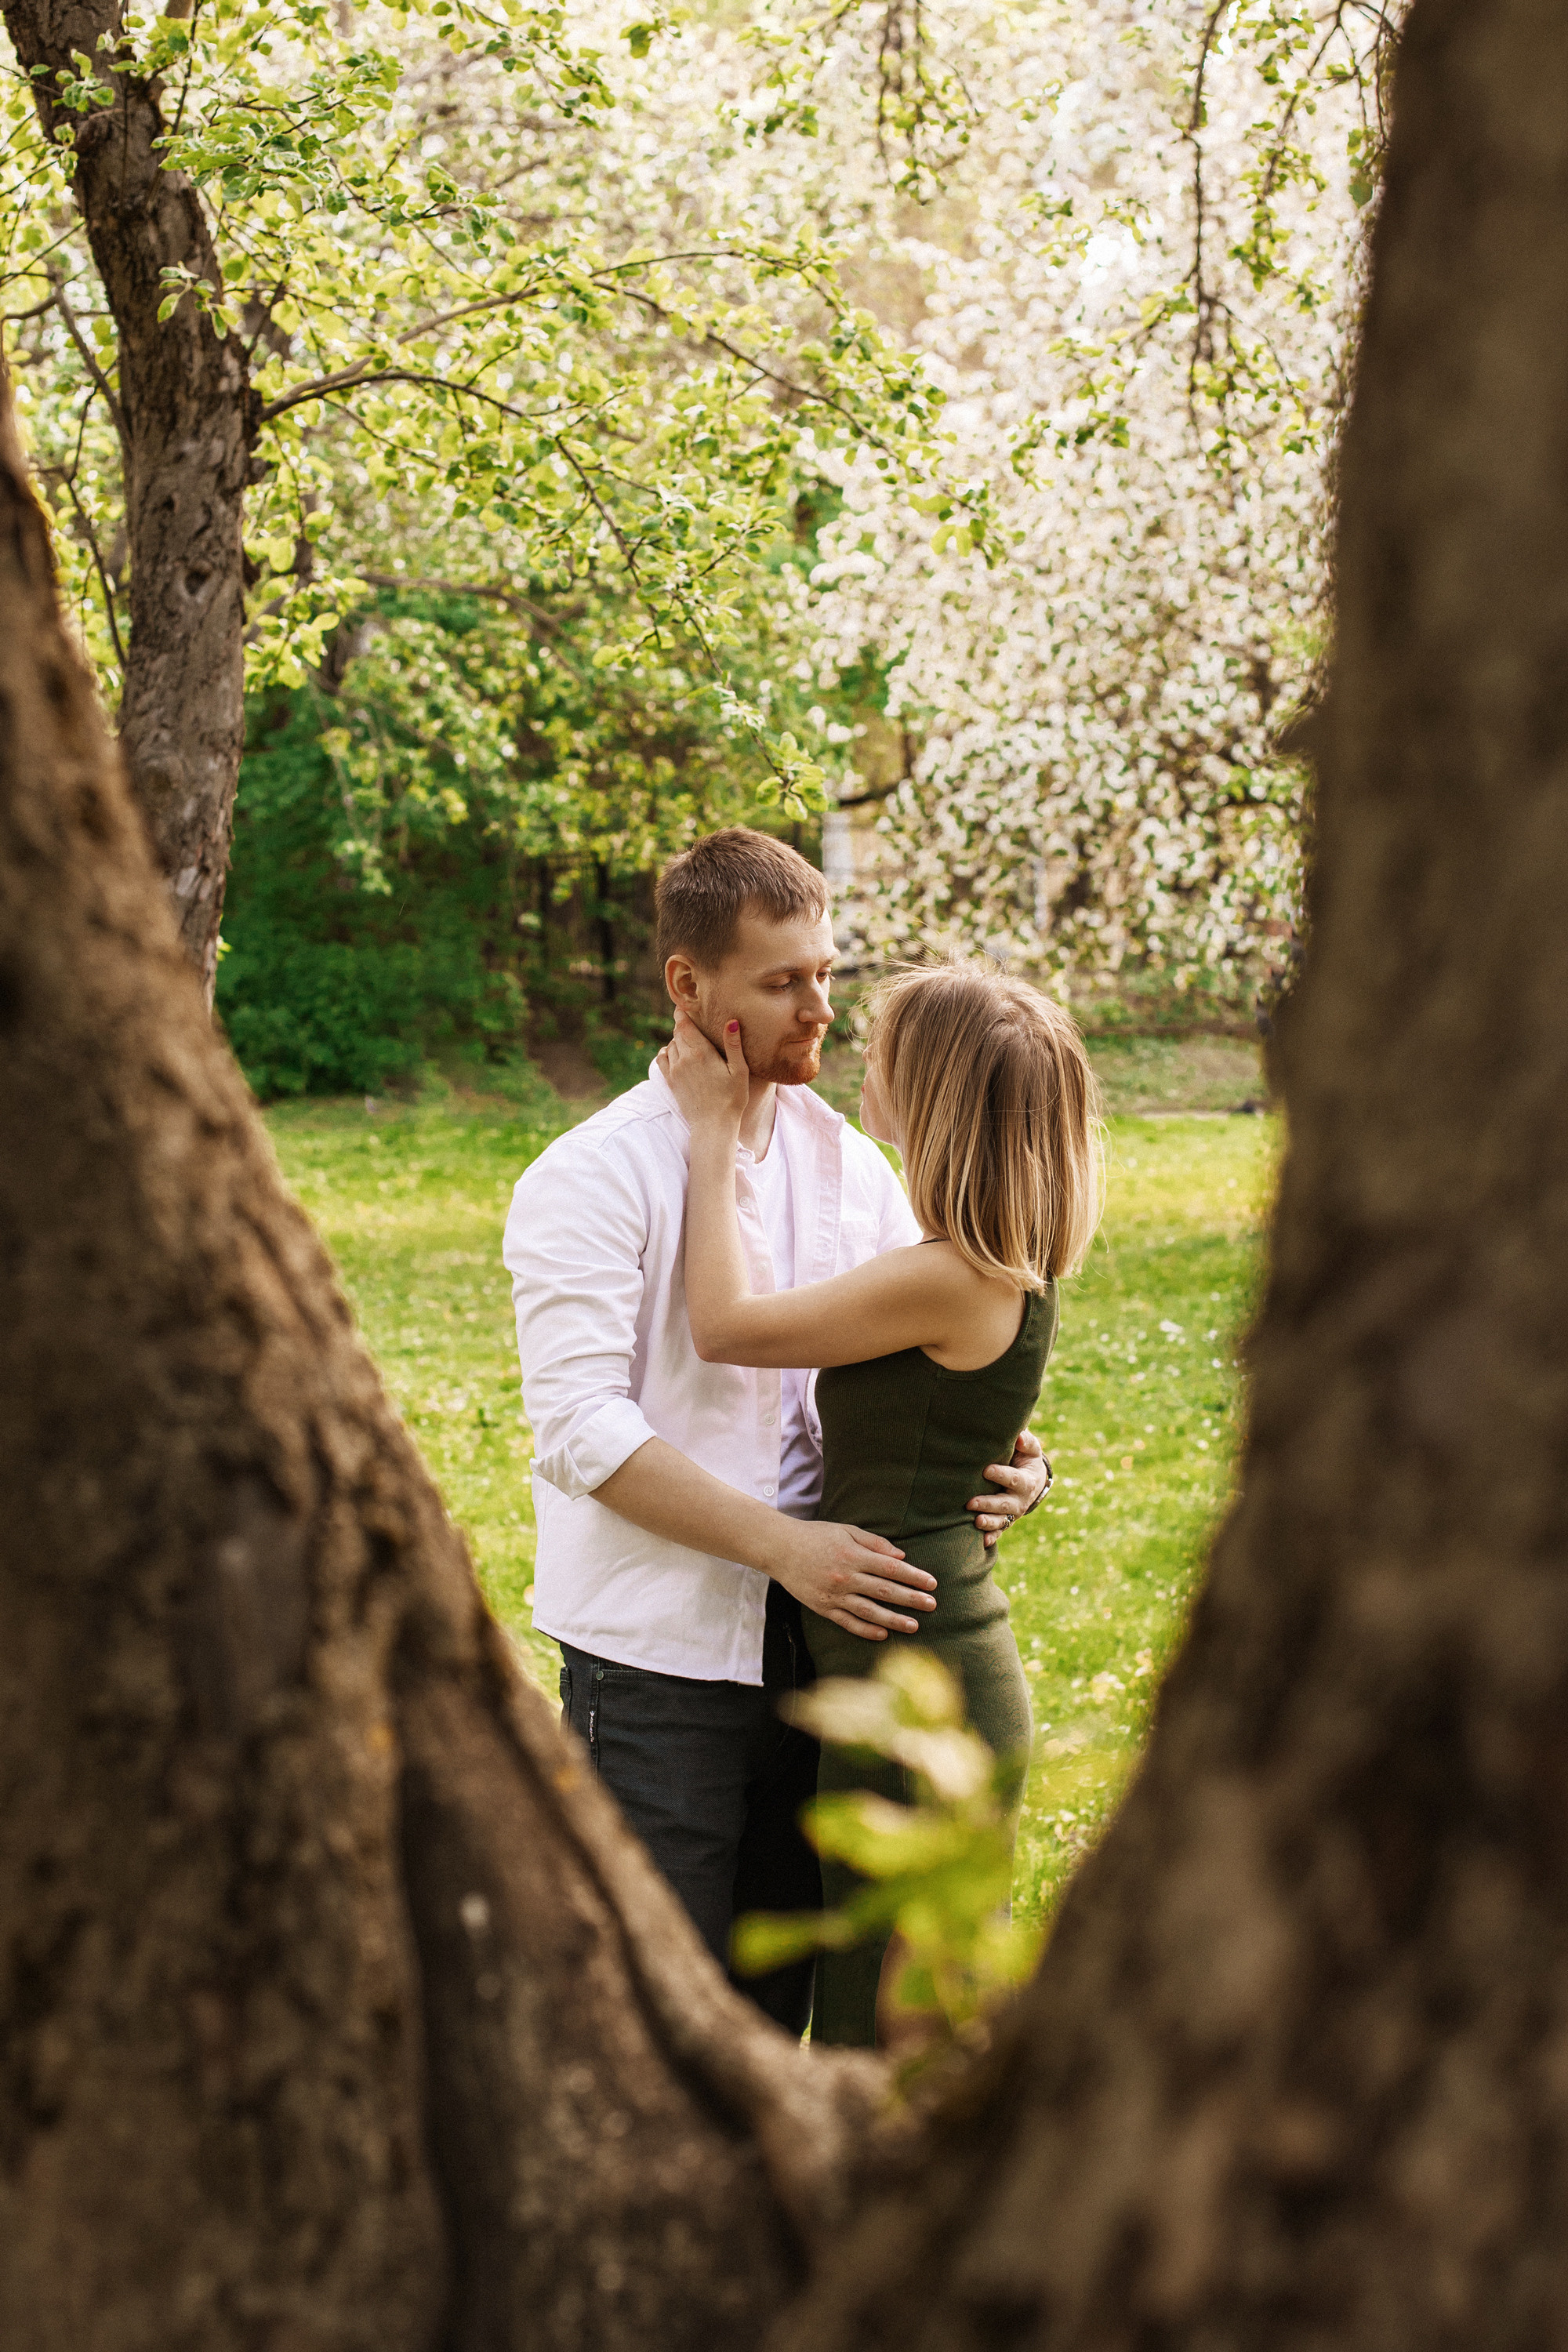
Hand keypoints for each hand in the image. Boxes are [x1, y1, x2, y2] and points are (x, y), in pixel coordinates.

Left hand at [657, 1010, 748, 1136]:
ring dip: (678, 1038)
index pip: (683, 1023)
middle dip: (683, 1023)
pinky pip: (662, 1058)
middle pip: (677, 1031)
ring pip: (671, 1044)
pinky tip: (676, 1052)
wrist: (713, 1126)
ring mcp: (674, 1070)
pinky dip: (667, 1051)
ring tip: (690, 1038)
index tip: (685, 1003)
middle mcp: (683, 1058)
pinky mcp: (670, 1081)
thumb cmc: (732, 1099)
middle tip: (691, 1018)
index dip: (682, 1011)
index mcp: (701, 1052)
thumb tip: (731, 1021)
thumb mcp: (739, 1071)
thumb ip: (733, 1045)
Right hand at [772, 1518, 938, 1640]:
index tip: (931, 1583)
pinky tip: (883, 1634)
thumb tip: (901, 1556)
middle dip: (911, 1599)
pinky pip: (848, 1622)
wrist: (780, 1549)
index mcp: (853, 1555)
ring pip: (870, 1611)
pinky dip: (866, 1630)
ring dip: (894, 1619)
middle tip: (932, 1605)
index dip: (913, 1576)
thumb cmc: (816, 1536)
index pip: (891, 1567)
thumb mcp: (847, 1530)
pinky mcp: (823, 1608)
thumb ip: (875, 1543)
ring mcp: (834, 1595)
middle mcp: (846, 1576)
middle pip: (885, 1591)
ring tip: (914, 1626)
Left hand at [968, 1427, 1050, 1550]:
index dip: (1001, 1475)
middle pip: (1005, 1504)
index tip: (986, 1470)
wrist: (1033, 1480)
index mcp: (1027, 1481)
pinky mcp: (1006, 1520)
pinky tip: (982, 1542)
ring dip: (989, 1523)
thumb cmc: (1026, 1459)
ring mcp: (1013, 1513)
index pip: (1014, 1479)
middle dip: (988, 1503)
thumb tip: (1020, 1436)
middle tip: (970, 1502)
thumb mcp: (1030, 1450)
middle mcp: (1021, 1500)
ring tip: (976, 1522)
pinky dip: (992, 1536)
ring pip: (1001, 1520)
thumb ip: (1027, 1442)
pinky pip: (999, 1531)